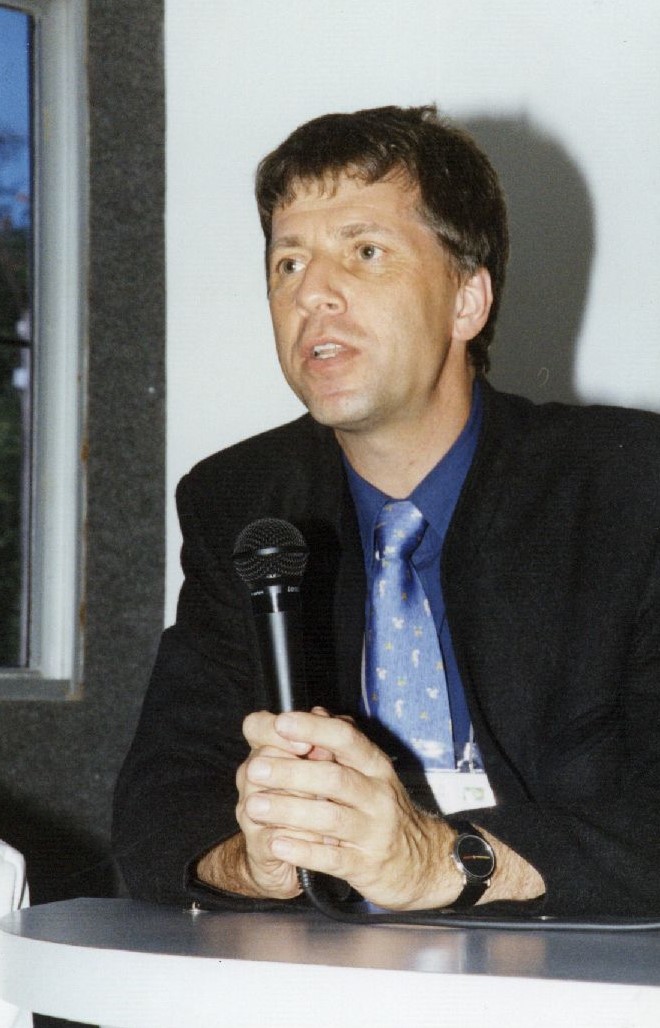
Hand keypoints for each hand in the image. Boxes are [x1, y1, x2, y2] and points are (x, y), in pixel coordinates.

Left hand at [241, 709, 460, 909]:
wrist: (423, 862)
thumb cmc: (383, 811)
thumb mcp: (368, 774)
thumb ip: (339, 745)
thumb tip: (313, 712)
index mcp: (374, 766)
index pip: (346, 738)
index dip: (313, 729)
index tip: (280, 723)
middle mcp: (378, 794)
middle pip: (334, 777)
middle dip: (291, 772)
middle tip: (255, 769)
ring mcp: (374, 831)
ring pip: (331, 818)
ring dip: (290, 811)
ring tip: (255, 807)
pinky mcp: (367, 865)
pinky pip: (334, 858)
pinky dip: (303, 851)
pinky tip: (277, 843)